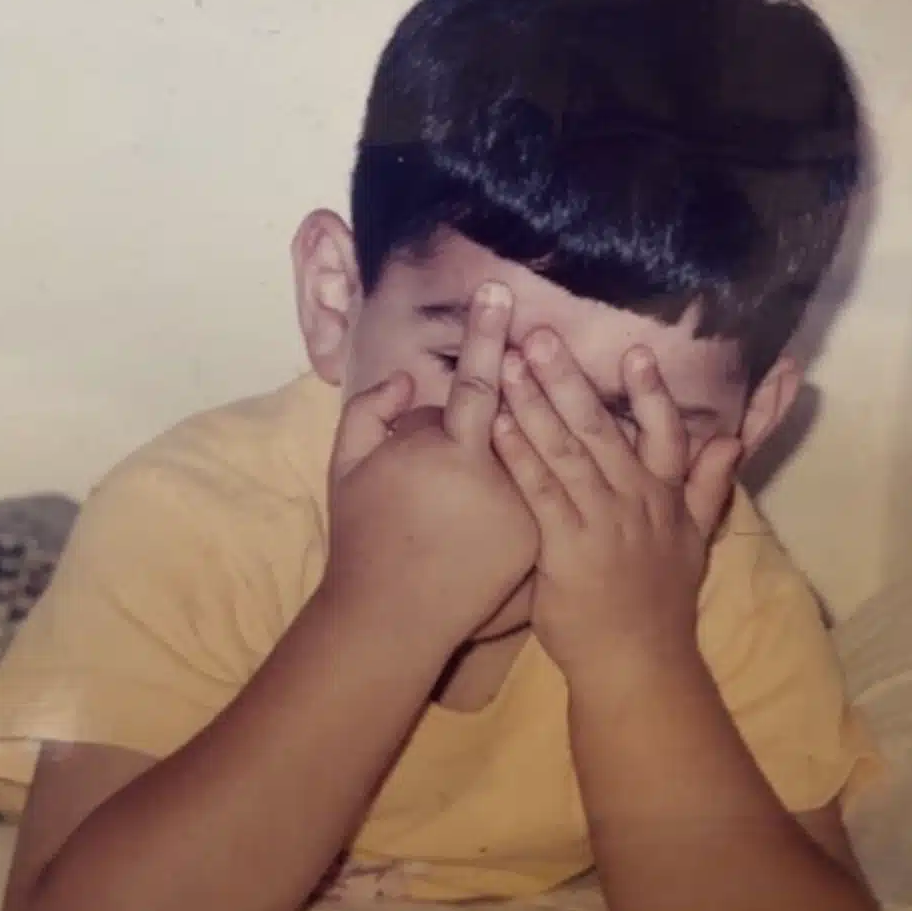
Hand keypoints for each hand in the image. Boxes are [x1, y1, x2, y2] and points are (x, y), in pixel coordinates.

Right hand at [322, 283, 538, 651]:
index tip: (499, 293)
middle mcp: (501, 479)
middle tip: (541, 327)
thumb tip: (407, 377)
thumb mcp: (345, 467)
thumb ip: (370, 411)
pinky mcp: (541, 541)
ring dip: (552, 413)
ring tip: (561, 385)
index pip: (475, 382)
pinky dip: (554, 466)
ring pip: (535, 449)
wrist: (392, 617)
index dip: (486, 334)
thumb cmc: (363, 537)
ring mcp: (528, 512)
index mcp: (451, 455)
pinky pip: (547, 487)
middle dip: (534, 363)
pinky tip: (565, 451)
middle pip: (519, 410)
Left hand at [492, 331, 740, 680]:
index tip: (634, 350)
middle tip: (538, 335)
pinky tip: (496, 425)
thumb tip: (732, 440)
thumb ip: (709, 486)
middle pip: (600, 428)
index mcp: (664, 495)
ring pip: (566, 451)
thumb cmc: (659, 599)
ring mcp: (600, 521)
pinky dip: (518, 456)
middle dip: (567, 378)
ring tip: (508, 364)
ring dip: (535, 404)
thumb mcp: (694, 540)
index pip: (664, 433)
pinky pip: (539, 491)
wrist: (637, 661)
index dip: (650, 392)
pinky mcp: (565, 545)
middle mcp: (635, 499)